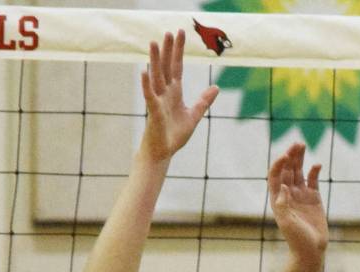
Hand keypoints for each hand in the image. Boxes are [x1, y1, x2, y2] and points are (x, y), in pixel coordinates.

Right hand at [140, 30, 218, 163]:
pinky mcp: (153, 112)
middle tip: (169, 32)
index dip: (178, 51)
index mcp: (175, 92)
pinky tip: (144, 71)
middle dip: (168, 50)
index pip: (177, 67)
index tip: (180, 34)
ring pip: (156, 76)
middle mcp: (165, 92)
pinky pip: (149, 96)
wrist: (164, 151)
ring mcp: (158, 100)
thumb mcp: (194, 116)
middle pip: (166, 67)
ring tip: (154, 43)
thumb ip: (204, 101)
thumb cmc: (175, 134)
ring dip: (155, 60)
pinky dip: (146, 84)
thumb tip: (216, 87)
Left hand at [269, 142, 327, 261]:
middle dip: (290, 156)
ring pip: (299, 172)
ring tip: (302, 145)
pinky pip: (313, 180)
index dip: (278, 164)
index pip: (275, 176)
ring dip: (300, 159)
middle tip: (296, 144)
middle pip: (287, 170)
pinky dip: (314, 171)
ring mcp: (301, 195)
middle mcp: (288, 194)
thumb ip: (283, 204)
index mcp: (278, 199)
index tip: (285, 156)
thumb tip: (284, 186)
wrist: (311, 251)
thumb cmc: (296, 239)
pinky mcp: (314, 198)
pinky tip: (317, 165)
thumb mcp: (286, 222)